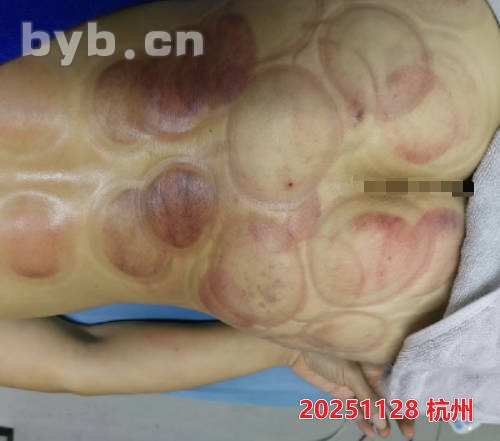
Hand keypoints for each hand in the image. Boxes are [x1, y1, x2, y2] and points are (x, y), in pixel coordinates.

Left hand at [289, 351, 414, 439]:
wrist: (299, 353)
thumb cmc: (326, 352)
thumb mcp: (351, 373)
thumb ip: (367, 397)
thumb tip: (381, 419)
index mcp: (374, 364)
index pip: (396, 384)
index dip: (406, 400)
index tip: (414, 416)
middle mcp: (367, 376)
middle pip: (386, 398)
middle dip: (397, 415)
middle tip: (407, 433)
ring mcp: (355, 386)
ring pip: (371, 407)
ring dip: (379, 421)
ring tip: (384, 433)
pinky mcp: (342, 394)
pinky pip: (355, 410)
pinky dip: (362, 421)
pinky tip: (370, 432)